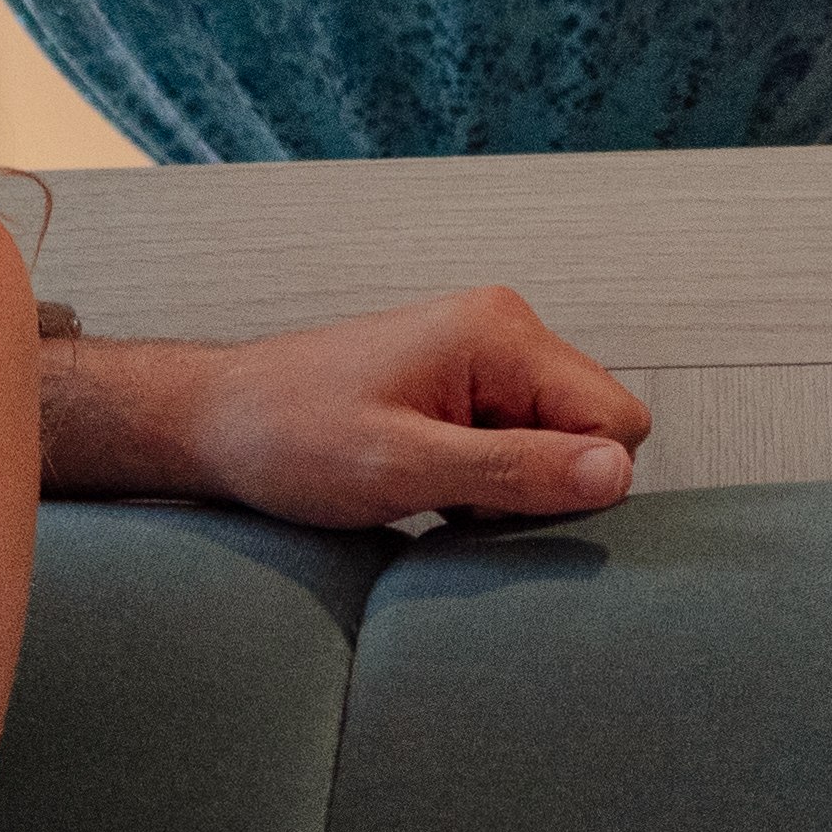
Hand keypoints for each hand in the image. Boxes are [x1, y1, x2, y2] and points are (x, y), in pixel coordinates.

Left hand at [84, 283, 649, 527]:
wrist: (215, 424)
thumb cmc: (287, 437)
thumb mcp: (402, 467)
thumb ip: (513, 471)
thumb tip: (615, 474)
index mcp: (500, 333)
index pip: (617, 421)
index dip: (572, 480)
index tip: (492, 500)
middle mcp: (504, 331)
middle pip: (594, 432)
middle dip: (543, 485)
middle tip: (455, 497)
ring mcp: (484, 358)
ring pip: (559, 447)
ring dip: (509, 489)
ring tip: (430, 489)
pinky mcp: (464, 388)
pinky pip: (520, 447)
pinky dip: (486, 483)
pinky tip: (429, 488)